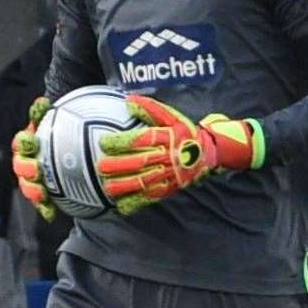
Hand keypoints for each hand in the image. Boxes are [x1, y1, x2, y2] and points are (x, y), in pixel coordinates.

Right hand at [10, 97, 55, 222]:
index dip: (24, 144)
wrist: (69, 146)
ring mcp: (33, 179)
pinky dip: (44, 208)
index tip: (32, 142)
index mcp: (26, 144)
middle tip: (36, 170)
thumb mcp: (53, 119)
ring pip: (27, 187)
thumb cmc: (60, 131)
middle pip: (21, 167)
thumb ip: (43, 113)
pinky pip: (40, 203)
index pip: (20, 143)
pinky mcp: (42, 194)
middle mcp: (26, 162)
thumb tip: (42, 101)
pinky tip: (51, 214)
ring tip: (42, 195)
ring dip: (33, 191)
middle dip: (26, 169)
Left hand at [95, 96, 264, 214]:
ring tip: (107, 188)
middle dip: (119, 165)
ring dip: (124, 186)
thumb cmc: (184, 132)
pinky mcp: (168, 188)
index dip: (121, 141)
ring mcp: (167, 175)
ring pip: (144, 182)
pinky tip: (122, 206)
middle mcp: (166, 157)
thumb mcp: (171, 116)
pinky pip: (151, 197)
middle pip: (140, 162)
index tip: (104, 142)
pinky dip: (137, 203)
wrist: (207, 152)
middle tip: (100, 167)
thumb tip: (127, 101)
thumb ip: (149, 108)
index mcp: (166, 138)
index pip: (141, 139)